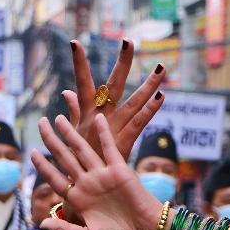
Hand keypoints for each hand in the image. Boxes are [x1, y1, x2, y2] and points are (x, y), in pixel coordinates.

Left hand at [32, 113, 164, 229]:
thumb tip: (41, 223)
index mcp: (78, 199)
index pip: (55, 178)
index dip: (42, 166)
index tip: (31, 153)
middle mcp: (88, 184)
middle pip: (65, 158)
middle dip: (51, 141)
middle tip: (40, 123)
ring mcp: (103, 176)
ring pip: (83, 150)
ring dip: (71, 134)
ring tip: (59, 117)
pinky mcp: (120, 171)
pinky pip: (110, 148)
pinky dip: (104, 134)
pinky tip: (98, 118)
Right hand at [64, 39, 166, 162]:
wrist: (80, 188)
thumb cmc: (78, 159)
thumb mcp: (73, 133)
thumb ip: (73, 111)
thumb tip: (66, 91)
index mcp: (87, 114)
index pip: (82, 82)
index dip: (79, 63)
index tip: (75, 42)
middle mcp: (100, 117)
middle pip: (112, 85)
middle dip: (121, 63)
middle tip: (129, 41)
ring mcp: (113, 128)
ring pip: (133, 101)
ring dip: (148, 84)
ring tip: (161, 67)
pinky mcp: (123, 142)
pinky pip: (139, 123)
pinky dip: (151, 109)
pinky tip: (162, 96)